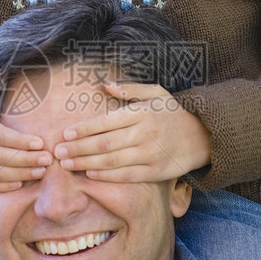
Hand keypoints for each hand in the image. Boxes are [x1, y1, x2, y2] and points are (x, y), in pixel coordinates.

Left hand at [53, 80, 210, 181]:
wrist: (203, 136)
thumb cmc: (172, 113)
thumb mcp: (156, 93)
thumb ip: (129, 89)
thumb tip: (103, 84)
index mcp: (141, 113)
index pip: (106, 121)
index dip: (83, 129)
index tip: (65, 133)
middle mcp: (144, 134)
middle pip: (104, 144)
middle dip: (78, 149)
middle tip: (57, 152)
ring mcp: (150, 154)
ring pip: (112, 161)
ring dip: (86, 164)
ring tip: (67, 164)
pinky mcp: (155, 172)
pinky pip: (125, 176)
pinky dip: (106, 176)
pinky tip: (89, 174)